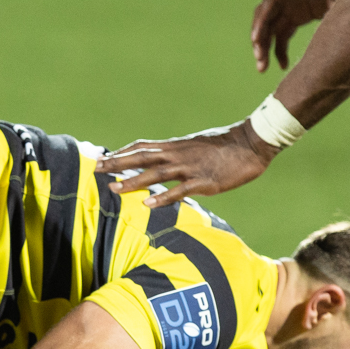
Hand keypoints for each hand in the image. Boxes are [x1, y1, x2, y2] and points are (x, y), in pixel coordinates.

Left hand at [95, 121, 276, 209]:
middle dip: (118, 164)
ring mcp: (190, 168)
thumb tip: (163, 158)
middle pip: (141, 158)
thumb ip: (178, 153)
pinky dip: (163, 198)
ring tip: (114, 188)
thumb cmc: (225, 146)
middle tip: (97, 169)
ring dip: (133, 181)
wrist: (252, 143)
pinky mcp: (204, 182)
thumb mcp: (196, 146)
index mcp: (176, 146)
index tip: (104, 157)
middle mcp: (178, 155)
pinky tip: (148, 205)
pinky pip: (179, 191)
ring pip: (155, 174)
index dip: (122, 152)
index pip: (142, 147)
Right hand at [250, 0, 349, 71]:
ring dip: (265, 48)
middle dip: (260, 38)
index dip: (261, 21)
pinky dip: (280, 51)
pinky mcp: (296, 18)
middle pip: (265, 16)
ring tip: (263, 68)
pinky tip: (284, 66)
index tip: (256, 40)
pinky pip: (282, 36)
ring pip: (270, 29)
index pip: (270, 1)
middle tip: (259, 59)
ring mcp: (290, 6)